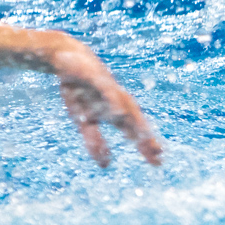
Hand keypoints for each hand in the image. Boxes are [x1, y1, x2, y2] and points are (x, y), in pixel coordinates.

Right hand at [45, 37, 162, 167]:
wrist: (66, 58)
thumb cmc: (79, 90)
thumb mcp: (83, 120)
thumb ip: (95, 141)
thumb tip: (105, 166)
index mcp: (115, 111)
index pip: (134, 131)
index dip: (145, 146)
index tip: (158, 163)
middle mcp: (117, 100)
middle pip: (135, 120)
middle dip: (146, 137)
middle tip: (158, 154)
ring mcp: (108, 88)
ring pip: (125, 105)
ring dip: (135, 120)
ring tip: (145, 137)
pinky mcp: (96, 77)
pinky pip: (107, 90)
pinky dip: (114, 100)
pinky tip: (119, 111)